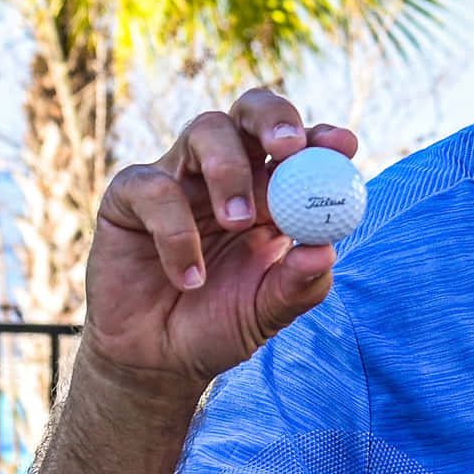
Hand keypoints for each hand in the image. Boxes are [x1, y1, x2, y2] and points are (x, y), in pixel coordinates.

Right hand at [82, 90, 359, 392]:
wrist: (158, 361)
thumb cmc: (220, 327)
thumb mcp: (269, 312)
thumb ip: (300, 284)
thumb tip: (325, 249)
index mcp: (271, 194)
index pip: (299, 147)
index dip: (321, 137)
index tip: (344, 145)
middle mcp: (227, 175)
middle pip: (251, 111)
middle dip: (274, 119)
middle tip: (290, 148)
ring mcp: (178, 180)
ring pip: (205, 131)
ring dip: (230, 172)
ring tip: (237, 224)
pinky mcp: (129, 197)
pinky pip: (155, 187)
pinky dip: (177, 231)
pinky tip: (190, 278)